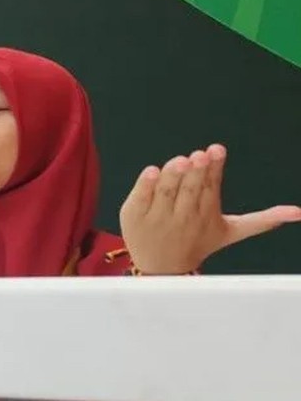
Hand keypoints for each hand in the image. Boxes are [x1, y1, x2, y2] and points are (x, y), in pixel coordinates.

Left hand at [119, 143, 300, 274]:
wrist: (162, 268)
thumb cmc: (198, 241)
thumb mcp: (231, 231)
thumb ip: (261, 221)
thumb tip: (300, 212)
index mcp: (207, 215)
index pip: (211, 187)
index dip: (213, 168)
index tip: (216, 150)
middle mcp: (183, 216)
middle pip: (190, 189)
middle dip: (195, 171)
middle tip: (199, 155)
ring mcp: (158, 217)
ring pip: (167, 193)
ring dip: (173, 176)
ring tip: (180, 160)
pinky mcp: (134, 215)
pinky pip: (141, 198)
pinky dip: (145, 185)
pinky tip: (152, 171)